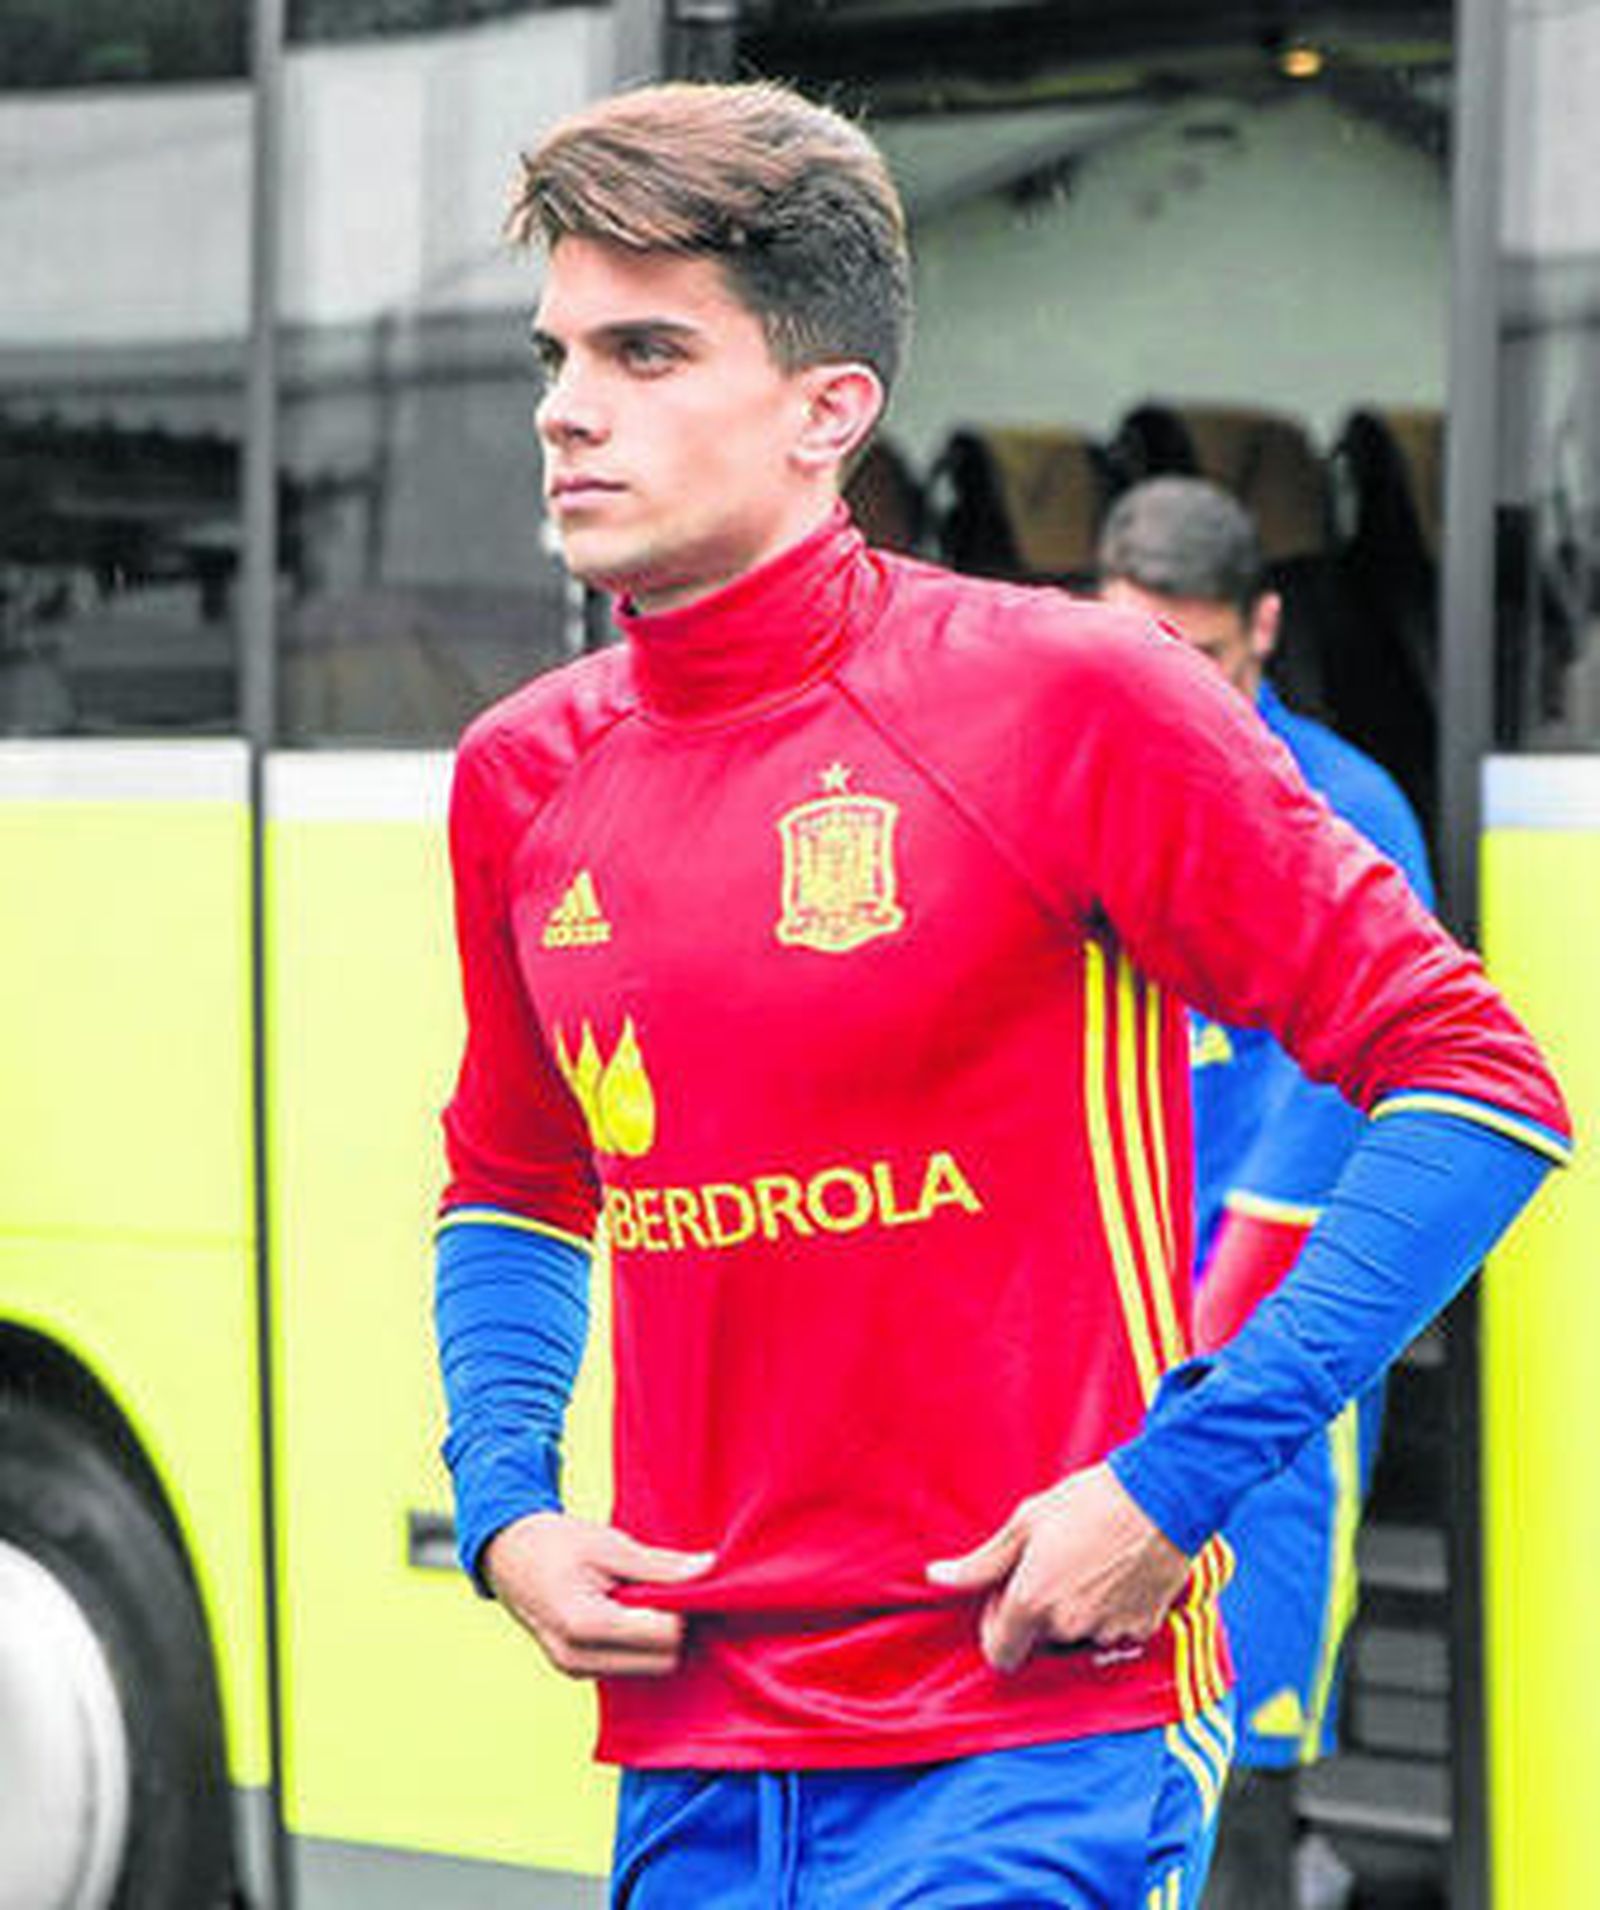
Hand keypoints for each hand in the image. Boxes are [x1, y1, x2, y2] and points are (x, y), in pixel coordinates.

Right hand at [483, 1511, 713, 1678]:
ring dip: (656, 1636)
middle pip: (662, 1660)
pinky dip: (639, 1643)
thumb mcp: (611, 1545)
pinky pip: (628, 1667)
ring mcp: (575, 1671)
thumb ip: (661, 1566)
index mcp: (584, 1625)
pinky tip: (629, 1611)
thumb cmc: (557, 1542)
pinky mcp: (577, 1672)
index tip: (679, 1578)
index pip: (665, 1635)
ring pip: (649, 1668)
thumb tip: (710, 1570)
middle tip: (664, 1586)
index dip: (682, 1606)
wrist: (508, 1554)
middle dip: (673, 1625)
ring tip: (639, 1595)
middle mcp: (578, 1660)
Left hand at [925, 1465, 1190, 1672]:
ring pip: (1075, 1638)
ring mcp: (1107, 1633)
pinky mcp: (1140, 1629)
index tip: (1009, 1593)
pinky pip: (1111, 1633)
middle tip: (1050, 1566)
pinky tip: (1113, 1575)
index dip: (997, 1626)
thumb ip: (981, 1563)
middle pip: (1037, 1642)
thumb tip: (936, 1578)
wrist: (1161, 1497)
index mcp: (1033, 1601)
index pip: (999, 1654)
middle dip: (1036, 1614)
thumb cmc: (1089, 1501)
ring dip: (1072, 1613)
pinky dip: (1107, 1613)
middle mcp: (1068, 1627)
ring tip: (1085, 1564)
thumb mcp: (1026, 1522)